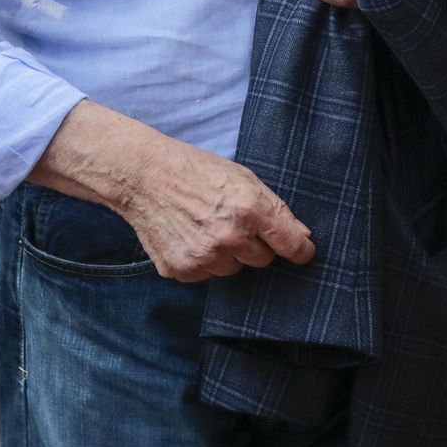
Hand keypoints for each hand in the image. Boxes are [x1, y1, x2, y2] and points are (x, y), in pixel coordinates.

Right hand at [122, 142, 315, 281]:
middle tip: (230, 221)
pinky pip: (206, 275)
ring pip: (233, 270)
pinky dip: (201, 260)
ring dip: (226, 254)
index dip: (301, 250)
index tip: (303, 252)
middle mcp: (228, 237)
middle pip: (263, 260)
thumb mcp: (242, 177)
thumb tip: (303, 237)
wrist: (143, 176)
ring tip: (204, 225)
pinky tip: (188, 236)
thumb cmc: (195, 171)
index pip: (291, 245)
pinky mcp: (182, 269)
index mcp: (248, 209)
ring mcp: (203, 257)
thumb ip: (275, 208)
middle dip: (253, 244)